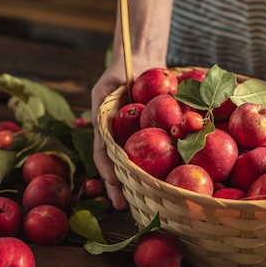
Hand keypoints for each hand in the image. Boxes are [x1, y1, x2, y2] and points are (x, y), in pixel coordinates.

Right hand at [91, 58, 160, 209]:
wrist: (140, 59)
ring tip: (144, 202)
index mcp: (106, 130)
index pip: (104, 156)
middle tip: (125, 207)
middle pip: (119, 166)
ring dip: (138, 182)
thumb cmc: (119, 71)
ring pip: (136, 162)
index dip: (107, 174)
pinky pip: (157, 147)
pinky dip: (159, 164)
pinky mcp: (152, 130)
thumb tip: (100, 129)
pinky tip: (165, 178)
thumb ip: (102, 107)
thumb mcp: (107, 88)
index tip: (113, 189)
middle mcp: (119, 136)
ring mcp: (134, 135)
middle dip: (121, 187)